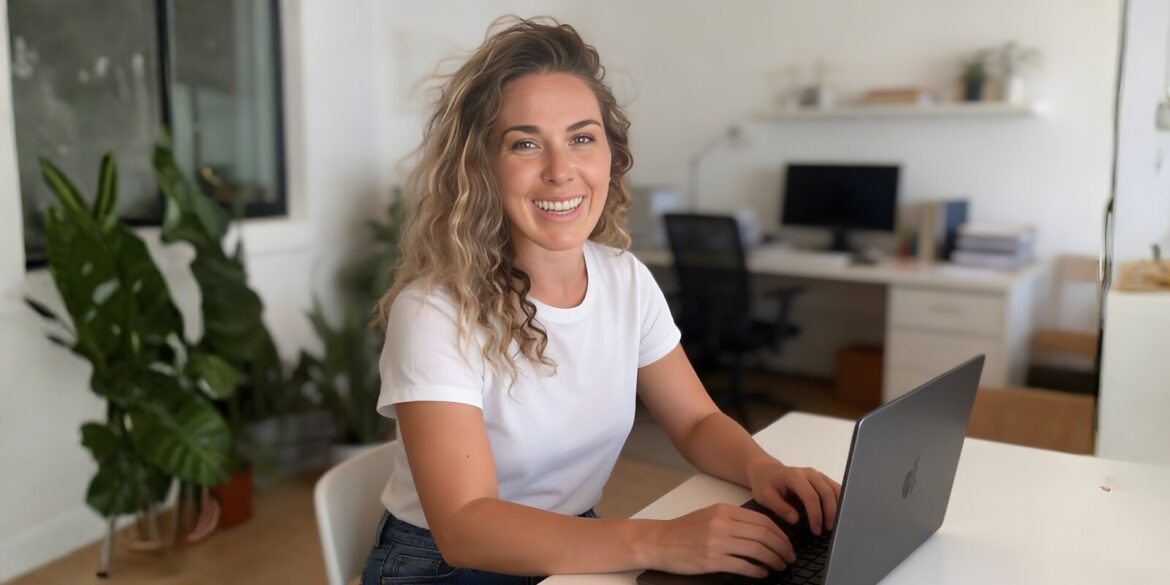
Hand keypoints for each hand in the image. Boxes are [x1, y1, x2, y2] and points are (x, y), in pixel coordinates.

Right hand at [643, 503, 796, 577]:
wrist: (659, 541)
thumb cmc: (684, 530)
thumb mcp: (710, 515)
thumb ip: (733, 520)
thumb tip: (761, 532)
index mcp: (724, 511)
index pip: (762, 521)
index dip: (780, 534)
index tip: (787, 543)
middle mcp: (722, 524)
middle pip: (764, 535)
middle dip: (782, 548)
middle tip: (790, 557)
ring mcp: (717, 542)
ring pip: (757, 550)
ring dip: (774, 559)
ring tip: (781, 566)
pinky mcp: (712, 560)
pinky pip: (743, 566)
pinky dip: (757, 570)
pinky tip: (763, 573)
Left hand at [747, 457, 841, 535]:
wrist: (766, 470)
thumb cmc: (764, 483)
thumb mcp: (765, 496)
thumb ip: (779, 507)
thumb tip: (796, 519)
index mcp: (794, 476)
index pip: (811, 496)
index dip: (816, 515)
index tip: (816, 530)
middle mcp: (809, 473)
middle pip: (826, 493)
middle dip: (830, 513)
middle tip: (828, 531)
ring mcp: (817, 474)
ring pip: (834, 489)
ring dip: (837, 508)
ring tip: (834, 525)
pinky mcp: (821, 478)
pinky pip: (835, 488)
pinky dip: (840, 501)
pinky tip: (839, 514)